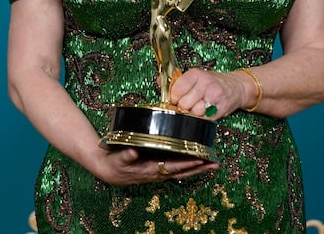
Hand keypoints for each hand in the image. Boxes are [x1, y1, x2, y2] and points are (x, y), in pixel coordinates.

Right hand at [92, 147, 217, 185]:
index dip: (187, 164)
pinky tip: (196, 160)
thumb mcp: (118, 159)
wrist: (108, 170)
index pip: (173, 167)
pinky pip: (176, 168)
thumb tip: (133, 151)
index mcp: (151, 170)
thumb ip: (126, 155)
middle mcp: (158, 173)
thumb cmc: (114, 164)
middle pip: (183, 172)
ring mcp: (159, 172)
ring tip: (212, 162)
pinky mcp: (158, 168)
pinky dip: (188, 165)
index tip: (201, 160)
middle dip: (200, 168)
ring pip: (182, 171)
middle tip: (216, 164)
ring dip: (197, 167)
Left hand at [169, 68, 252, 118]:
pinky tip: (205, 112)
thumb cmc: (213, 82)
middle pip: (184, 103)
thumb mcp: (195, 77)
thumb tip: (159, 81)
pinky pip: (204, 119)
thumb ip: (177, 80)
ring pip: (194, 112)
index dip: (174, 98)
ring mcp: (214, 96)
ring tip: (197, 108)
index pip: (177, 89)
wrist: (236, 86)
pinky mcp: (220, 108)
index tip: (176, 99)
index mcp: (196, 74)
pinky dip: (202, 119)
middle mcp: (205, 83)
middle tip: (188, 105)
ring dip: (194, 114)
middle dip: (183, 107)